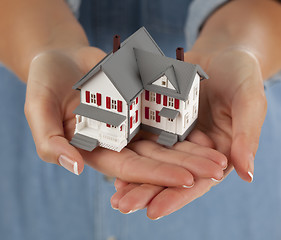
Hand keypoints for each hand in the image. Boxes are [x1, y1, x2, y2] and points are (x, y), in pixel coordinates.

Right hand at [24, 46, 225, 187]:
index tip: (188, 180)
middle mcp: (117, 140)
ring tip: (220, 155)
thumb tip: (73, 167)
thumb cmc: (45, 81)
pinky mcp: (141, 104)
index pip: (129, 168)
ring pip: (165, 139)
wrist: (61, 56)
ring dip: (192, 148)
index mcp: (96, 148)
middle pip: (154, 157)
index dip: (157, 175)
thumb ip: (51, 141)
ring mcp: (131, 122)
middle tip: (216, 171)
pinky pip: (165, 115)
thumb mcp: (38, 108)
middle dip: (185, 165)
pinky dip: (185, 122)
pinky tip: (207, 130)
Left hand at [110, 47, 266, 218]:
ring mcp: (175, 135)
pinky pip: (143, 137)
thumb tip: (247, 174)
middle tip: (123, 206)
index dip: (176, 197)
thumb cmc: (242, 76)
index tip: (154, 211)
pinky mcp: (160, 120)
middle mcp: (193, 150)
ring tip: (114, 195)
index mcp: (217, 153)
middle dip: (146, 192)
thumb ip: (246, 136)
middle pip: (169, 176)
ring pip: (152, 161)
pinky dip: (129, 149)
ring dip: (133, 178)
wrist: (221, 53)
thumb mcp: (249, 101)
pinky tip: (111, 162)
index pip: (197, 181)